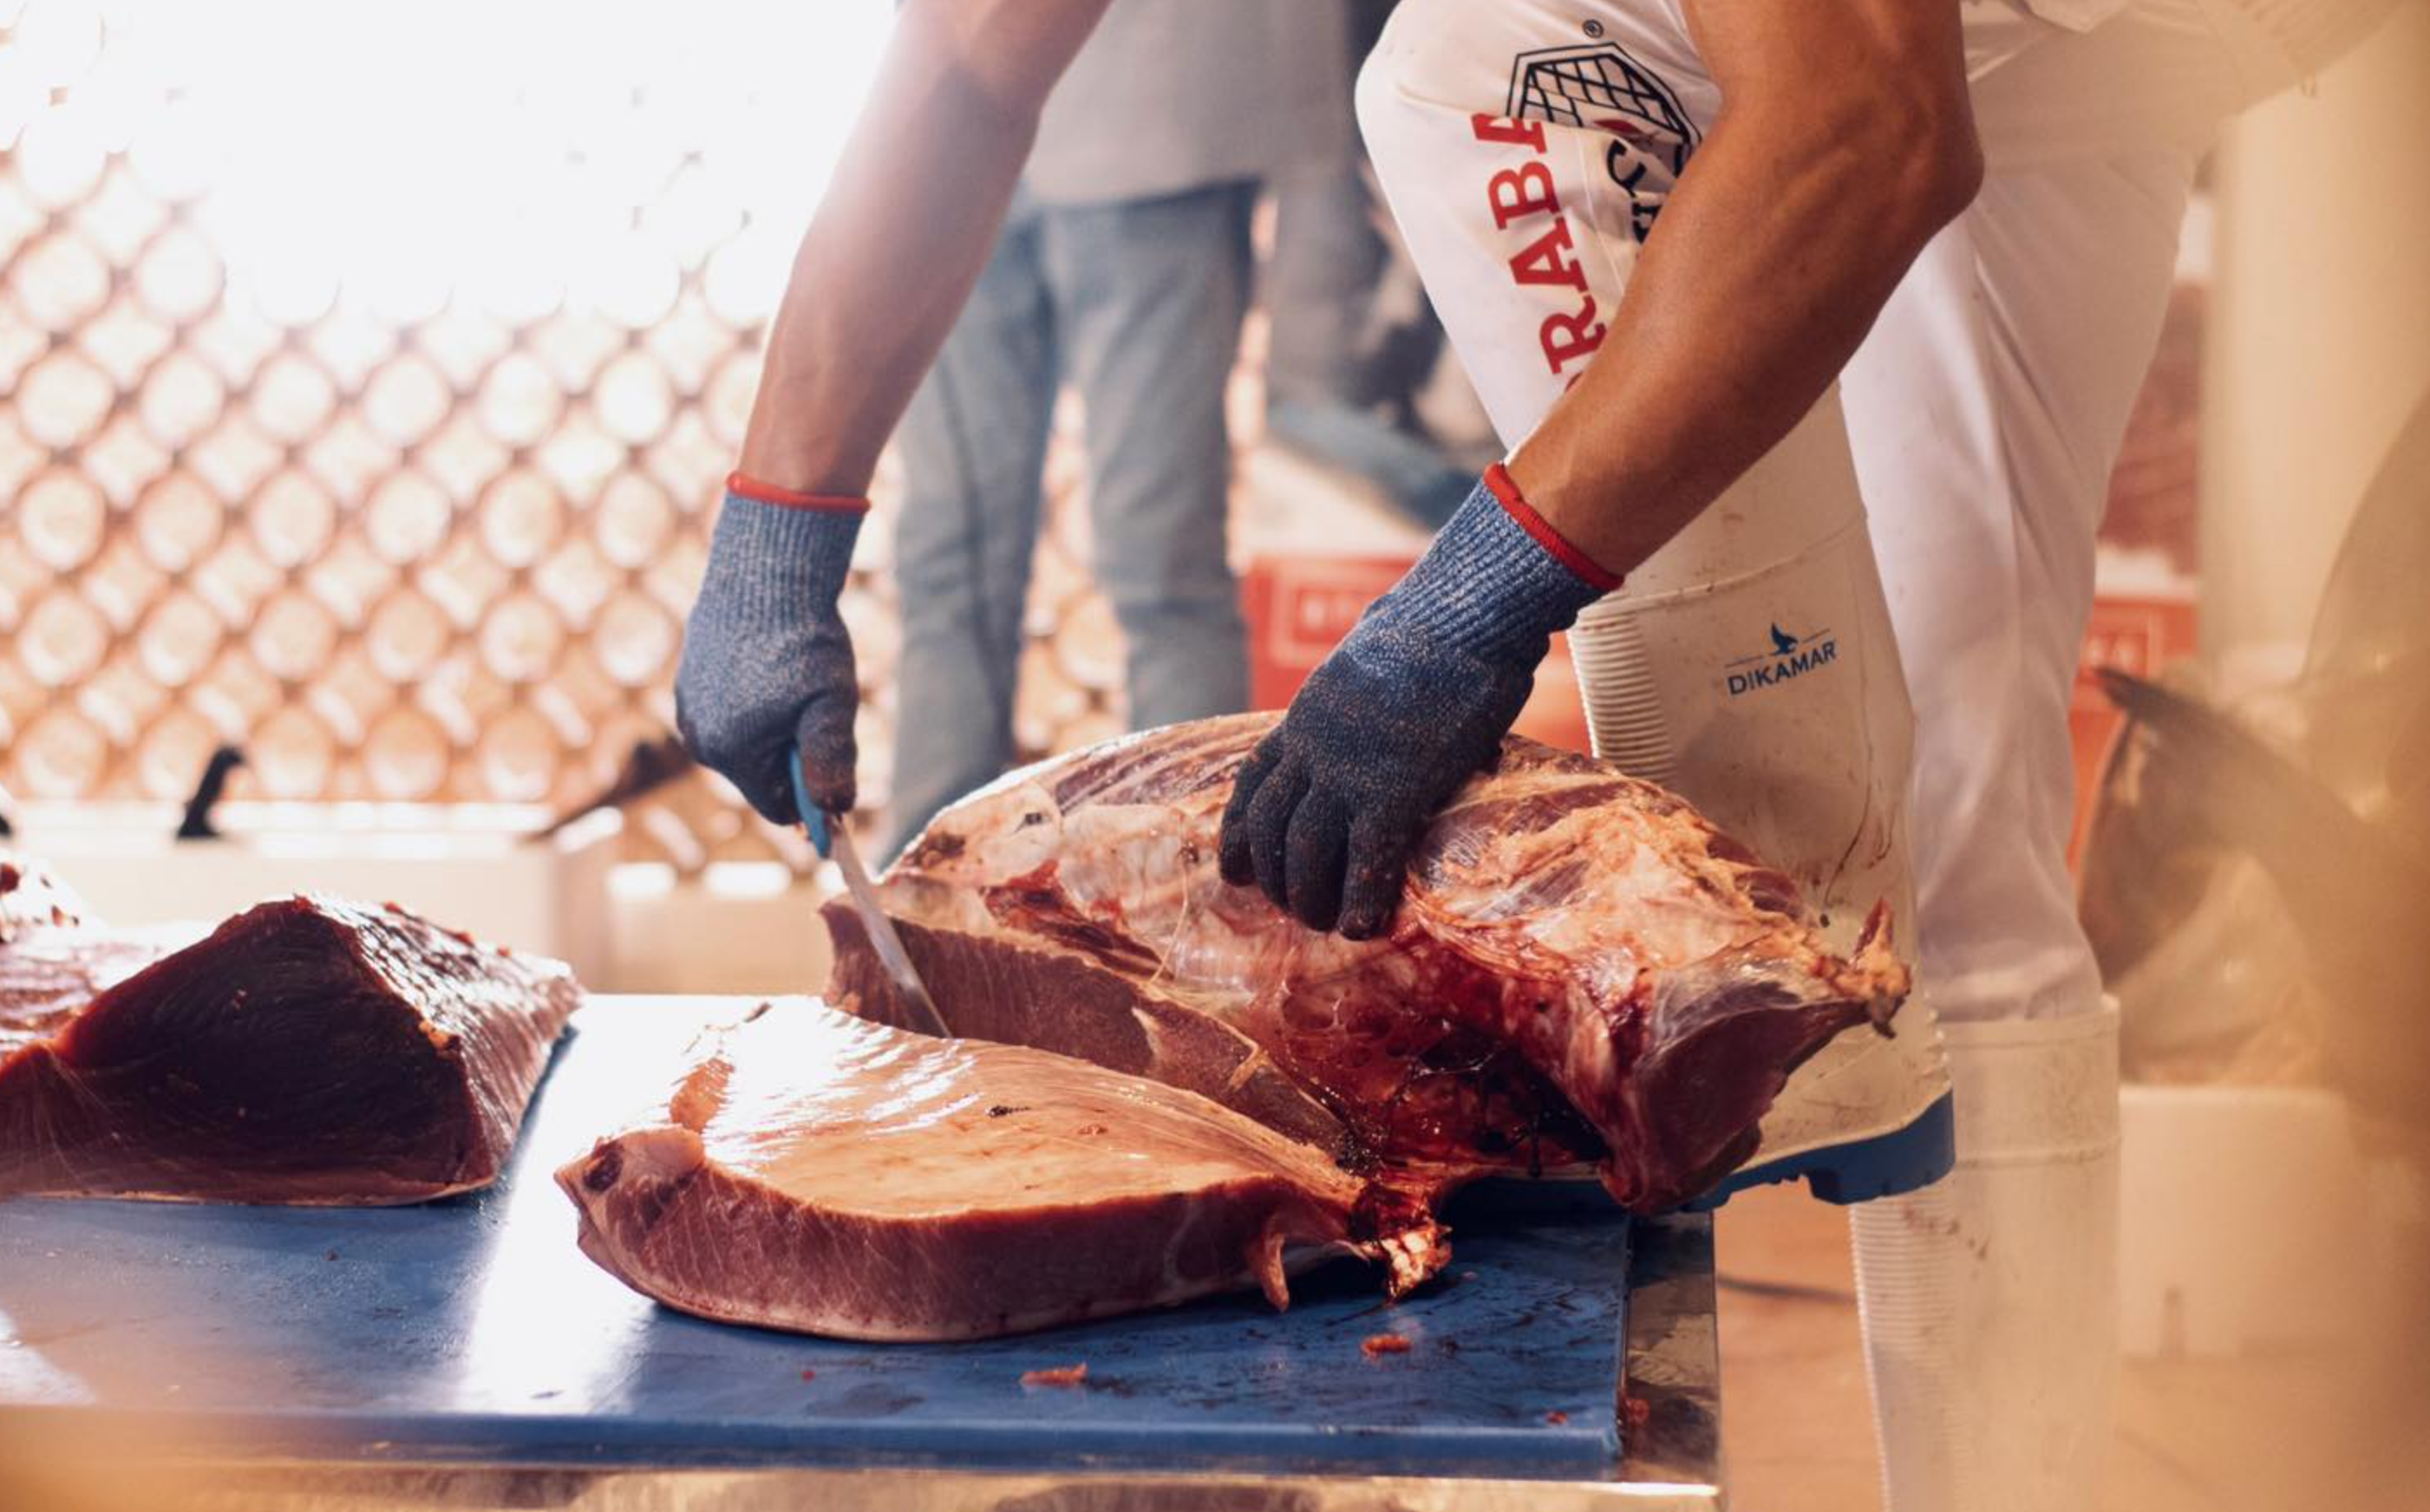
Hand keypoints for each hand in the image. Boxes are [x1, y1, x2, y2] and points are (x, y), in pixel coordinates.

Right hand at [675, 476, 867, 823]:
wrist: (763, 574)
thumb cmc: (802, 641)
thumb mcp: (830, 707)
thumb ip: (830, 765)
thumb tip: (835, 811)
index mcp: (733, 753)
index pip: (779, 809)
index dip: (813, 800)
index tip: (839, 779)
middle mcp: (700, 740)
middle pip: (761, 777)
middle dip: (792, 757)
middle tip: (816, 709)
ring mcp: (688, 710)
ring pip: (745, 745)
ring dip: (774, 729)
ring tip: (791, 681)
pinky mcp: (687, 683)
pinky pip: (728, 714)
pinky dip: (752, 703)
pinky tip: (768, 665)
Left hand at [1219, 468, 1616, 936]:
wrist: (1465, 614)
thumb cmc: (1435, 624)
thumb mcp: (1372, 650)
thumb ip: (1363, 679)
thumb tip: (1378, 663)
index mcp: (1307, 715)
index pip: (1253, 782)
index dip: (1239, 832)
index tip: (1234, 869)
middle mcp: (1315, 747)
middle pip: (1271, 826)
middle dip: (1274, 876)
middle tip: (1295, 908)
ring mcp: (1350, 769)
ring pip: (1305, 851)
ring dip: (1310, 897)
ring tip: (1326, 923)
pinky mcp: (1396, 788)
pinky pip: (1366, 859)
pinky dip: (1362, 898)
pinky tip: (1367, 926)